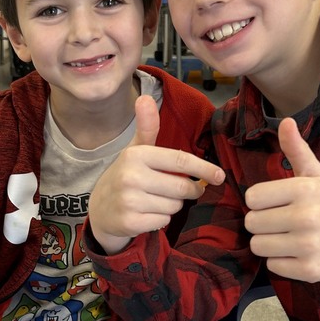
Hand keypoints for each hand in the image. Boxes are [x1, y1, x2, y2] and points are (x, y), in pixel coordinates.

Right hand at [88, 94, 224, 254]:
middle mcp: (131, 176)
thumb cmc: (126, 176)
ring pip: (174, 206)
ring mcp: (129, 200)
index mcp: (137, 155)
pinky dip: (161, 219)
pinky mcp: (129, 222)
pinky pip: (163, 221)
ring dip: (173, 205)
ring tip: (156, 200)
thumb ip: (147, 127)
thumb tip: (144, 98)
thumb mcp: (136, 150)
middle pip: (182, 188)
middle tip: (183, 190)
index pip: (180, 161)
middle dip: (189, 191)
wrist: (99, 209)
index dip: (203, 168)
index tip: (219, 176)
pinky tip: (147, 213)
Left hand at [244, 117, 319, 282]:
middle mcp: (307, 216)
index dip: (261, 202)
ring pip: (258, 246)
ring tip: (289, 238)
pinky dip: (281, 262)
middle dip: (263, 224)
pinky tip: (298, 254)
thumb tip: (285, 121)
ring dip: (269, 244)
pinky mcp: (309, 270)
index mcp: (305, 189)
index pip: (252, 198)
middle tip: (283, 223)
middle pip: (251, 223)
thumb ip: (296, 150)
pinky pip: (272, 265)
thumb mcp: (316, 175)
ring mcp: (308, 245)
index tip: (277, 203)